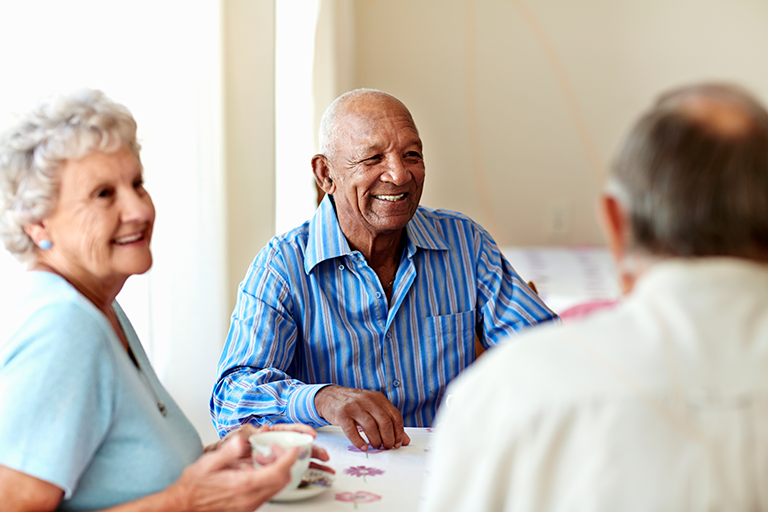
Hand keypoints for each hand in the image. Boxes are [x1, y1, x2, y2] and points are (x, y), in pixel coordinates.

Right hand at [169, 435, 296, 511]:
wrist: (183, 506)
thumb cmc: (193, 487)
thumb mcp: (206, 463)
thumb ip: (227, 452)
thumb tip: (240, 441)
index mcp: (241, 485)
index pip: (277, 472)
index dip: (289, 458)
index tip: (293, 448)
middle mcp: (248, 498)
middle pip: (282, 482)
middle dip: (285, 463)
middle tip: (276, 450)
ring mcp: (248, 505)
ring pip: (276, 489)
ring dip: (276, 472)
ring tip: (263, 458)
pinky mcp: (246, 508)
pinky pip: (266, 494)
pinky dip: (268, 480)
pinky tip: (255, 470)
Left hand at [206, 423, 333, 473]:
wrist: (214, 470)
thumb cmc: (223, 452)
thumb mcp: (231, 441)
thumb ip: (242, 436)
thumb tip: (252, 430)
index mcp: (265, 434)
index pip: (286, 430)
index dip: (300, 430)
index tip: (311, 434)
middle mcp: (272, 445)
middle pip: (296, 444)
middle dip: (311, 449)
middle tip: (324, 454)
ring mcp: (272, 458)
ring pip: (295, 458)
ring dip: (310, 461)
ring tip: (325, 466)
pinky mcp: (271, 470)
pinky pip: (288, 470)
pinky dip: (301, 472)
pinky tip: (312, 474)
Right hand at [314, 385, 410, 450]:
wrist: (330, 397)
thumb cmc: (355, 405)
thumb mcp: (373, 409)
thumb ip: (389, 422)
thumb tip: (405, 441)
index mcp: (378, 398)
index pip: (395, 416)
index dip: (399, 432)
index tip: (398, 443)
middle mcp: (367, 400)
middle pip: (384, 421)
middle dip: (389, 438)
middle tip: (387, 447)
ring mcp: (354, 406)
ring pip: (370, 426)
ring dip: (376, 440)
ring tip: (376, 446)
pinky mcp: (342, 414)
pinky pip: (352, 431)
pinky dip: (359, 442)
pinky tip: (363, 447)